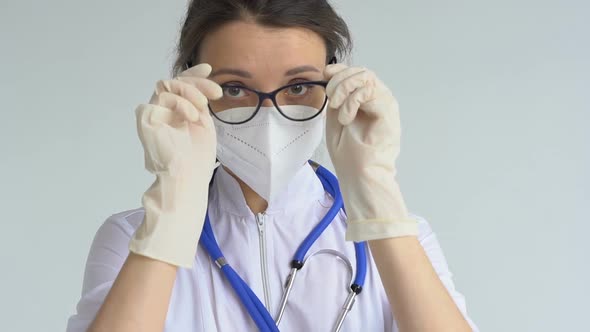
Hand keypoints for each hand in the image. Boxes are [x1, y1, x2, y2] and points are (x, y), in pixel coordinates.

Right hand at [129, 63, 222, 267]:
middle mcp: (162, 112)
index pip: (181, 87)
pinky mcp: (146, 119)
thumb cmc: (197, 158)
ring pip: (167, 86)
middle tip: (216, 92)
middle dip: (197, 82)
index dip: (194, 75)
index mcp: (176, 114)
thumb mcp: (204, 123)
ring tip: (203, 107)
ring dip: (190, 91)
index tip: (210, 69)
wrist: (187, 178)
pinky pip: (161, 98)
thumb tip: (205, 77)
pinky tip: (191, 116)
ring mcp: (153, 115)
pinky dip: (180, 102)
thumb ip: (200, 101)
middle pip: (175, 83)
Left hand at [324, 64, 417, 241]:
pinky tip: (347, 119)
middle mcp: (380, 100)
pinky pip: (368, 91)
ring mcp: (386, 105)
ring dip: (345, 89)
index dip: (340, 70)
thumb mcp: (336, 118)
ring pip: (366, 76)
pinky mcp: (388, 112)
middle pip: (361, 71)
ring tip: (338, 110)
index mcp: (368, 101)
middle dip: (339, 80)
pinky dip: (352, 102)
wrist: (360, 176)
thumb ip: (336, 97)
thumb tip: (330, 73)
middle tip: (331, 100)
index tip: (325, 75)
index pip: (356, 73)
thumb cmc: (349, 154)